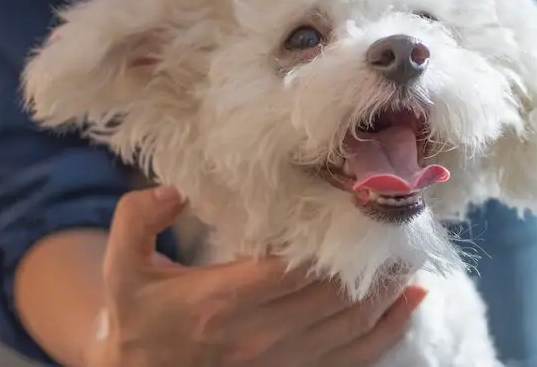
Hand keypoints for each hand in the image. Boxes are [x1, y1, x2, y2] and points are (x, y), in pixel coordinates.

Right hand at [84, 186, 426, 366]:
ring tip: (411, 249)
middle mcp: (260, 335)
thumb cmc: (137, 319)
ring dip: (389, 286)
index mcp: (221, 301)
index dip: (332, 236)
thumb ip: (139, 218)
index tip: (355, 200)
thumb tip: (177, 187)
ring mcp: (282, 362)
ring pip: (353, 323)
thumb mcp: (123, 266)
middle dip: (372, 255)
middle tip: (399, 218)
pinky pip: (355, 357)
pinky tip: (413, 301)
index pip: (293, 266)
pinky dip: (390, 329)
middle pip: (334, 291)